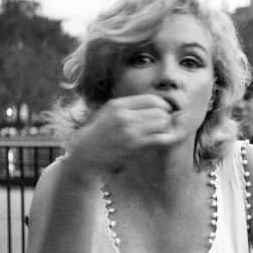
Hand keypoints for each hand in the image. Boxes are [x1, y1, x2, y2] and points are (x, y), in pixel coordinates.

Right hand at [64, 95, 179, 173]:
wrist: (86, 152)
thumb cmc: (101, 132)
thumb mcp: (110, 112)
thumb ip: (130, 107)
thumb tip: (156, 104)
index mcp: (119, 105)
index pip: (151, 100)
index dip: (163, 105)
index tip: (166, 110)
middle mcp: (124, 116)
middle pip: (159, 112)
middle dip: (166, 118)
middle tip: (165, 124)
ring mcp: (129, 131)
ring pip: (162, 124)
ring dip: (166, 128)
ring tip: (163, 132)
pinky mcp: (133, 145)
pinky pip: (159, 139)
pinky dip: (166, 139)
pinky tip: (164, 140)